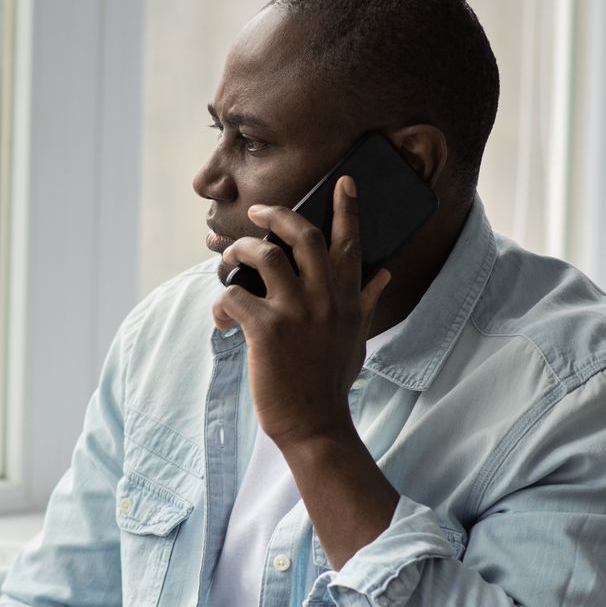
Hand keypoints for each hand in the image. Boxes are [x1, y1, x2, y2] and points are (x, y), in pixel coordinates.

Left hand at [213, 176, 390, 449]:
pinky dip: (221, 303)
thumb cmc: (331, 380)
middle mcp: (326, 298)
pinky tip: (221, 321)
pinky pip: (234, 295)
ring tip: (227, 261)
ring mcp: (296, 312)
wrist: (315, 424)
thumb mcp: (357, 336)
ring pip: (263, 254)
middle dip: (277, 215)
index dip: (347, 208)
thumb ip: (367, 299)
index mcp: (347, 297)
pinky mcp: (266, 330)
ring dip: (239, 251)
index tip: (343, 181)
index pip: (349, 242)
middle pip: (303, 235)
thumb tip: (384, 272)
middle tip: (258, 212)